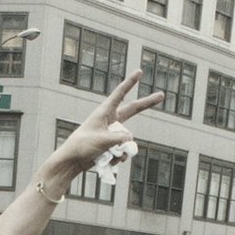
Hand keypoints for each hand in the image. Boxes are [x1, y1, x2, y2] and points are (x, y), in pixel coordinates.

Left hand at [49, 71, 163, 176]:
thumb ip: (120, 139)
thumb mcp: (103, 140)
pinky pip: (123, 150)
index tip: (139, 72)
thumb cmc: (82, 146)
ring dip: (122, 149)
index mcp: (104, 112)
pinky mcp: (111, 145)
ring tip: (107, 154)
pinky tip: (110, 161)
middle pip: (133, 109)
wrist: (72, 162)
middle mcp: (110, 120)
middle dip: (147, 103)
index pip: (120, 94)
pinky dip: (119, 157)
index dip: (130, 83)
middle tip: (162, 95)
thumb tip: (131, 140)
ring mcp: (112, 133)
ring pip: (127, 139)